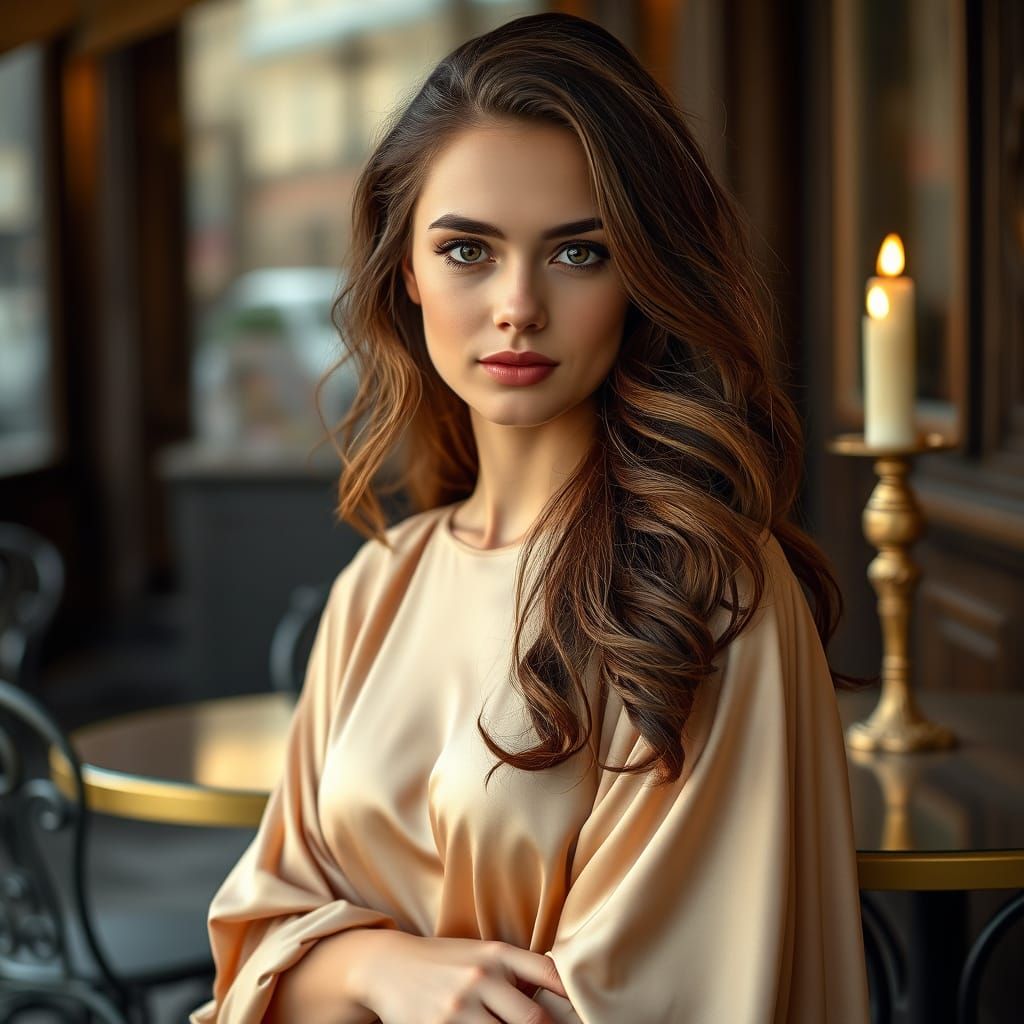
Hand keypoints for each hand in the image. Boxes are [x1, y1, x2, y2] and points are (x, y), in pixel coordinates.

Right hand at [352, 931, 568, 1023]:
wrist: (388, 965)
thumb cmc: (444, 961)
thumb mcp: (480, 953)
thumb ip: (514, 971)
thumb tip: (561, 996)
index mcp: (496, 954)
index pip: (548, 974)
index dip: (573, 996)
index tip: (589, 1014)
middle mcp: (481, 977)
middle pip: (533, 1020)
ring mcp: (459, 1007)